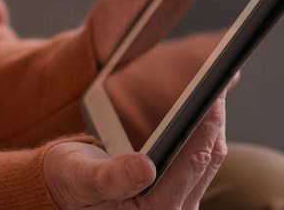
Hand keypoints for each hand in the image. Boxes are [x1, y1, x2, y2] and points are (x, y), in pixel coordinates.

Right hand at [42, 99, 226, 209]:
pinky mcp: (178, 196)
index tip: (213, 100)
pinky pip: (199, 165)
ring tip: (217, 95)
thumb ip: (110, 177)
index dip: (204, 130)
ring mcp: (178, 205)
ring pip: (208, 163)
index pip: (190, 165)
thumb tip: (145, 167)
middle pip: (206, 163)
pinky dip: (202, 138)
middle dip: (214, 124)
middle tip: (220, 86)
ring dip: (212, 130)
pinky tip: (202, 116)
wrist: (63, 190)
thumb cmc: (68, 182)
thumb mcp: (79, 176)